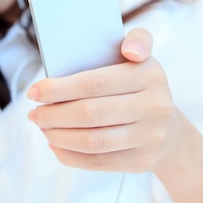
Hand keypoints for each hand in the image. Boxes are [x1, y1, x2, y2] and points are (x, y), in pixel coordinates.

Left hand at [27, 28, 181, 173]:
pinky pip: (98, 162)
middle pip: (90, 113)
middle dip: (53, 114)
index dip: (59, 89)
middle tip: (34, 113)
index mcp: (149, 74)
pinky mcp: (142, 160)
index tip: (34, 91)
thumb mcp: (142, 56)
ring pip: (93, 141)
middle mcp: (154, 106)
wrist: (168, 127)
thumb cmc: (139, 84)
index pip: (94, 83)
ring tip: (43, 127)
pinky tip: (56, 144)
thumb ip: (136, 40)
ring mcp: (150, 136)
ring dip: (59, 135)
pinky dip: (70, 155)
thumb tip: (130, 49)